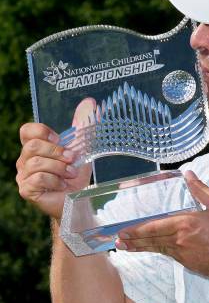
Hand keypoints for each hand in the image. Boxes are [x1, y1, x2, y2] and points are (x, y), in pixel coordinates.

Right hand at [16, 102, 93, 219]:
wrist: (77, 200)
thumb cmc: (75, 175)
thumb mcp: (82, 148)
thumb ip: (84, 126)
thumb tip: (91, 103)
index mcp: (35, 147)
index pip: (27, 130)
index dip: (42, 131)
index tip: (59, 139)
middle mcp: (25, 160)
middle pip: (32, 146)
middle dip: (56, 151)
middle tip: (72, 159)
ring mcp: (23, 176)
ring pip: (35, 163)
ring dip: (59, 167)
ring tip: (71, 174)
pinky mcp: (27, 190)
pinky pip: (37, 179)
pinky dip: (55, 180)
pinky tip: (63, 186)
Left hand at [115, 171, 208, 280]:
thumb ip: (201, 190)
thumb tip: (188, 175)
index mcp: (186, 223)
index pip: (154, 227)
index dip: (136, 230)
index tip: (122, 231)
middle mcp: (180, 240)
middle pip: (151, 240)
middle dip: (132, 240)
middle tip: (117, 241)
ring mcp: (184, 254)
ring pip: (158, 249)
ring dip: (142, 248)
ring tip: (127, 247)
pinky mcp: (189, 264)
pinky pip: (170, 255)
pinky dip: (159, 251)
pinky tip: (153, 250)